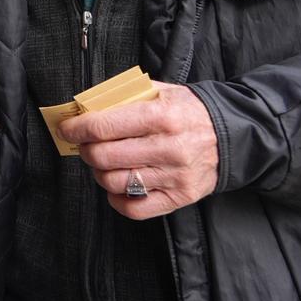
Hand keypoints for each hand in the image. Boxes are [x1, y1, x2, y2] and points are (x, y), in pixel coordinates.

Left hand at [62, 81, 218, 219]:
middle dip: (86, 150)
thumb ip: (125, 97)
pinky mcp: (180, 198)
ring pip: (115, 183)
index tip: (66, 129)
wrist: (234, 135)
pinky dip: (117, 199)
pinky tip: (118, 185)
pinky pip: (134, 209)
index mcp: (162, 116)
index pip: (104, 127)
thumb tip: (84, 107)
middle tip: (86, 145)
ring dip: (99, 173)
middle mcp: (169, 148)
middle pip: (104, 157)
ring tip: (104, 163)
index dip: (76, 130)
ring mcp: (175, 176)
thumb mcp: (160, 92)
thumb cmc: (188, 111)